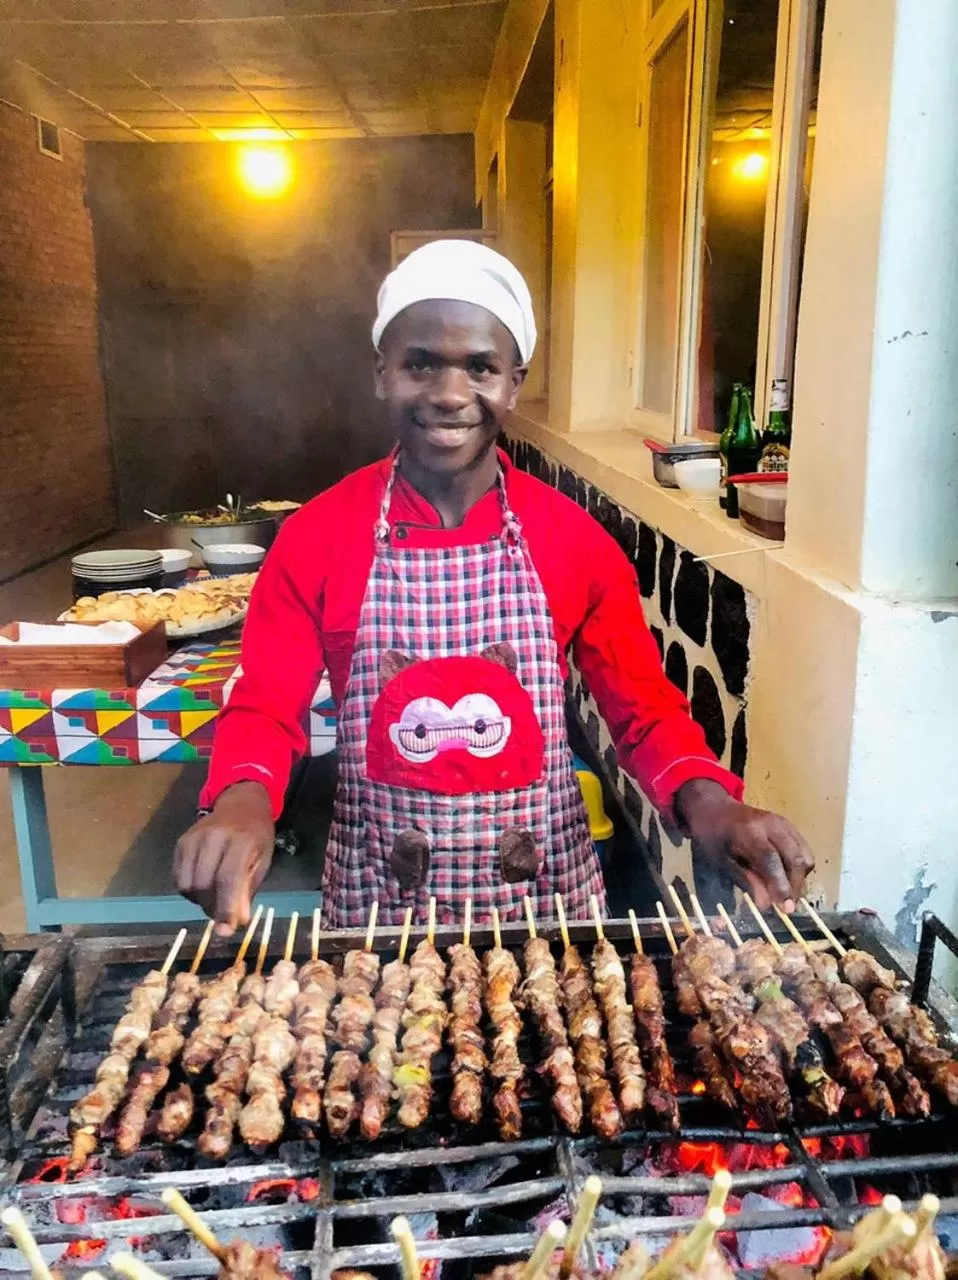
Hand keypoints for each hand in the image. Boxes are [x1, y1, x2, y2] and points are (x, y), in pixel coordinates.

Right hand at [174, 781, 274, 936]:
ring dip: (199, 901)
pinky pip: (178, 877)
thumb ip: (247, 891)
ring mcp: (194, 838)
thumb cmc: (257, 836)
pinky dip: (188, 890)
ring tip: (214, 898)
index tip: (226, 930)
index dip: (225, 908)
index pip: (228, 879)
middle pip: (203, 885)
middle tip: (223, 913)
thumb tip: (236, 923)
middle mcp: (214, 837)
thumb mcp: (262, 862)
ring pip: (187, 884)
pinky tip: (203, 887)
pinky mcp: (181, 842)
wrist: (240, 805)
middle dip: (212, 907)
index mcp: (241, 841)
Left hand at [674, 779, 813, 910]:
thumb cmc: (713, 837)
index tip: (786, 909)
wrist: (717, 809)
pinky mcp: (791, 827)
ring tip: (784, 894)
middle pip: (795, 858)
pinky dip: (800, 869)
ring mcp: (784, 823)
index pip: (771, 859)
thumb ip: (745, 881)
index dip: (780, 885)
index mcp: (749, 831)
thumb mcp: (721, 861)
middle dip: (795, 886)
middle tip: (786, 907)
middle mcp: (772, 824)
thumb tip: (766, 905)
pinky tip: (786, 878)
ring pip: (805, 856)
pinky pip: (804, 851)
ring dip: (799, 879)